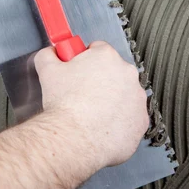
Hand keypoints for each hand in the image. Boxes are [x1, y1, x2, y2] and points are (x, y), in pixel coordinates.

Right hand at [34, 41, 148, 167]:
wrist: (75, 138)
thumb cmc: (64, 104)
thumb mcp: (47, 71)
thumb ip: (49, 55)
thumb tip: (51, 53)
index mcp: (107, 56)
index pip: (97, 49)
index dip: (85, 61)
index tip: (78, 71)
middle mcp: (128, 73)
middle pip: (113, 72)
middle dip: (100, 81)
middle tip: (82, 95)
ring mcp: (138, 98)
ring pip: (124, 95)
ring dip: (111, 101)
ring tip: (91, 114)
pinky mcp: (141, 121)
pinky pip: (130, 118)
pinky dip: (119, 121)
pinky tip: (102, 127)